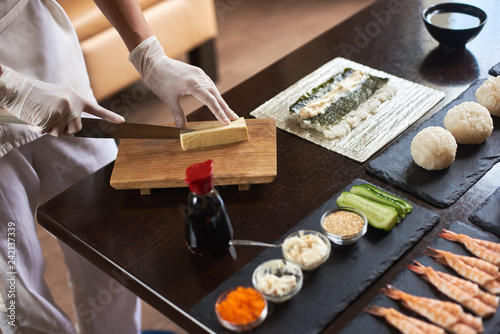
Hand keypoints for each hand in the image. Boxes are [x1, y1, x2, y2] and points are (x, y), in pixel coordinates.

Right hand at [0, 65, 124, 135]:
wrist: (17, 88)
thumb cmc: (34, 95)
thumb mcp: (56, 98)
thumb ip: (68, 111)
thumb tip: (72, 128)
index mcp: (75, 97)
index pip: (95, 109)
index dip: (109, 116)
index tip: (122, 122)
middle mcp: (72, 104)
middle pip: (75, 129)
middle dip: (63, 129)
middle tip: (49, 118)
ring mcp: (63, 111)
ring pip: (60, 133)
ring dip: (49, 129)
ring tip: (40, 114)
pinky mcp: (52, 117)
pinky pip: (46, 132)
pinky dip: (37, 128)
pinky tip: (33, 116)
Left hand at [129, 36, 237, 127]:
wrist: (154, 62)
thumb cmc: (159, 80)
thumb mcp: (168, 99)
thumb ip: (178, 114)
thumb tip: (182, 129)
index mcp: (193, 85)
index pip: (211, 101)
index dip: (219, 113)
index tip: (227, 122)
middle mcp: (199, 78)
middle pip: (217, 96)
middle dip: (226, 109)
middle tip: (235, 119)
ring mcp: (199, 74)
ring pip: (214, 90)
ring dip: (222, 102)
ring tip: (229, 113)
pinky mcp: (198, 73)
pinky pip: (209, 85)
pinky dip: (215, 94)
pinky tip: (218, 101)